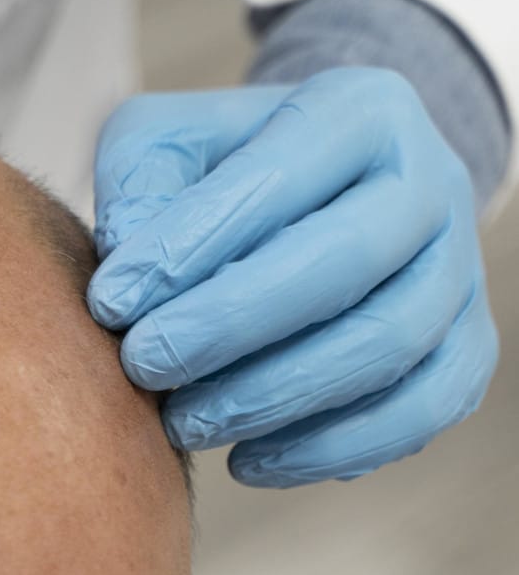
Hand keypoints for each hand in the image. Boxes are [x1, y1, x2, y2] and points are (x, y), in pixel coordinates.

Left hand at [87, 69, 498, 485]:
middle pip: (346, 260)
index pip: (281, 173)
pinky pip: (419, 411)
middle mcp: (429, 182)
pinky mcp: (464, 348)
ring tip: (181, 422)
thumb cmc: (221, 177)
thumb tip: (128, 251)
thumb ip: (137, 180)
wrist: (317, 202)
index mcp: (361, 113)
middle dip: (229, 326)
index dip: (192, 243)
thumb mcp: (164, 145)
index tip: (111, 300)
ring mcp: (456, 270)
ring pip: (386, 344)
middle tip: (141, 366)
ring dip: (271, 397)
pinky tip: (246, 462)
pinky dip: (330, 449)